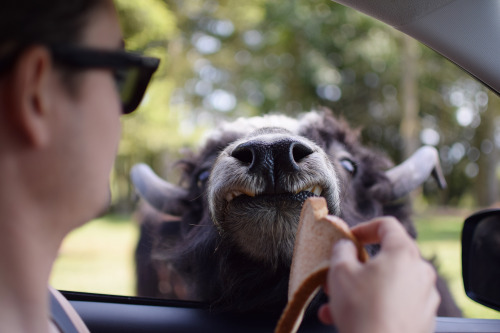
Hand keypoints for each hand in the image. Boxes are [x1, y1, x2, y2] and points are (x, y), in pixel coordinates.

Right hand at [317, 217, 439, 332]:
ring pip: (387, 283)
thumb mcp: (340, 272)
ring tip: (336, 304)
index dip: (364, 227)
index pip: (387, 225)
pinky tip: (351, 317)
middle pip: (386, 258)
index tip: (350, 238)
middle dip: (357, 266)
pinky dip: (374, 305)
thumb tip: (346, 246)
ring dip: (361, 289)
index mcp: (403, 253)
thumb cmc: (362, 312)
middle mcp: (420, 272)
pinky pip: (395, 303)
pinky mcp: (423, 319)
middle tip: (338, 274)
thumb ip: (342, 250)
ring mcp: (425, 297)